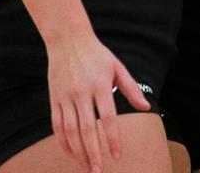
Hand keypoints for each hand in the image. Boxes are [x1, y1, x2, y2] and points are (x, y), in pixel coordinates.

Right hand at [46, 34, 150, 171]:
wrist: (68, 40)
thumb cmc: (97, 55)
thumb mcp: (118, 68)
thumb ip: (132, 89)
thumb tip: (146, 108)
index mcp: (100, 86)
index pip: (107, 118)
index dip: (112, 139)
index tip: (117, 155)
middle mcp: (81, 93)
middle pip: (86, 129)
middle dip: (93, 152)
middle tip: (98, 171)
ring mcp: (65, 97)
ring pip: (69, 131)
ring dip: (77, 151)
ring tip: (86, 166)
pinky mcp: (54, 99)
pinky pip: (56, 125)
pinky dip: (63, 141)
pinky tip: (71, 153)